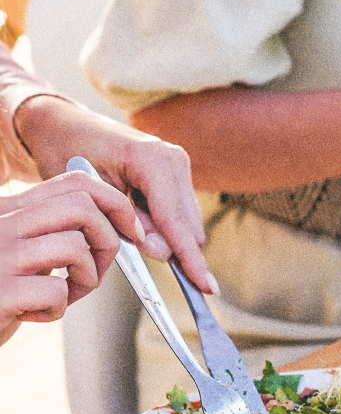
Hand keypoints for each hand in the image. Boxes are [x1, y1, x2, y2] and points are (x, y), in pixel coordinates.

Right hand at [0, 172, 144, 345]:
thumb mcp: (22, 251)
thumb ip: (52, 232)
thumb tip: (112, 223)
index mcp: (6, 209)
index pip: (75, 183)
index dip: (115, 204)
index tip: (131, 231)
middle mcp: (0, 223)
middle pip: (82, 207)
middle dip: (107, 241)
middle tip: (94, 271)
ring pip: (75, 246)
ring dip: (85, 279)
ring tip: (62, 295)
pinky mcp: (0, 290)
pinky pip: (56, 290)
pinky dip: (58, 308)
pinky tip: (35, 313)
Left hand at [13, 94, 214, 293]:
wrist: (60, 125)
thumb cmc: (64, 154)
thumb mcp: (86, 194)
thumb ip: (125, 224)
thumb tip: (162, 253)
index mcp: (152, 159)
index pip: (175, 220)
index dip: (189, 257)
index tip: (206, 287)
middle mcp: (173, 159)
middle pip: (187, 225)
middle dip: (169, 247)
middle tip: (131, 245)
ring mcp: (178, 164)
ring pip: (186, 222)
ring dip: (162, 236)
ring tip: (123, 222)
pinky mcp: (176, 173)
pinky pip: (177, 214)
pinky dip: (160, 226)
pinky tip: (133, 217)